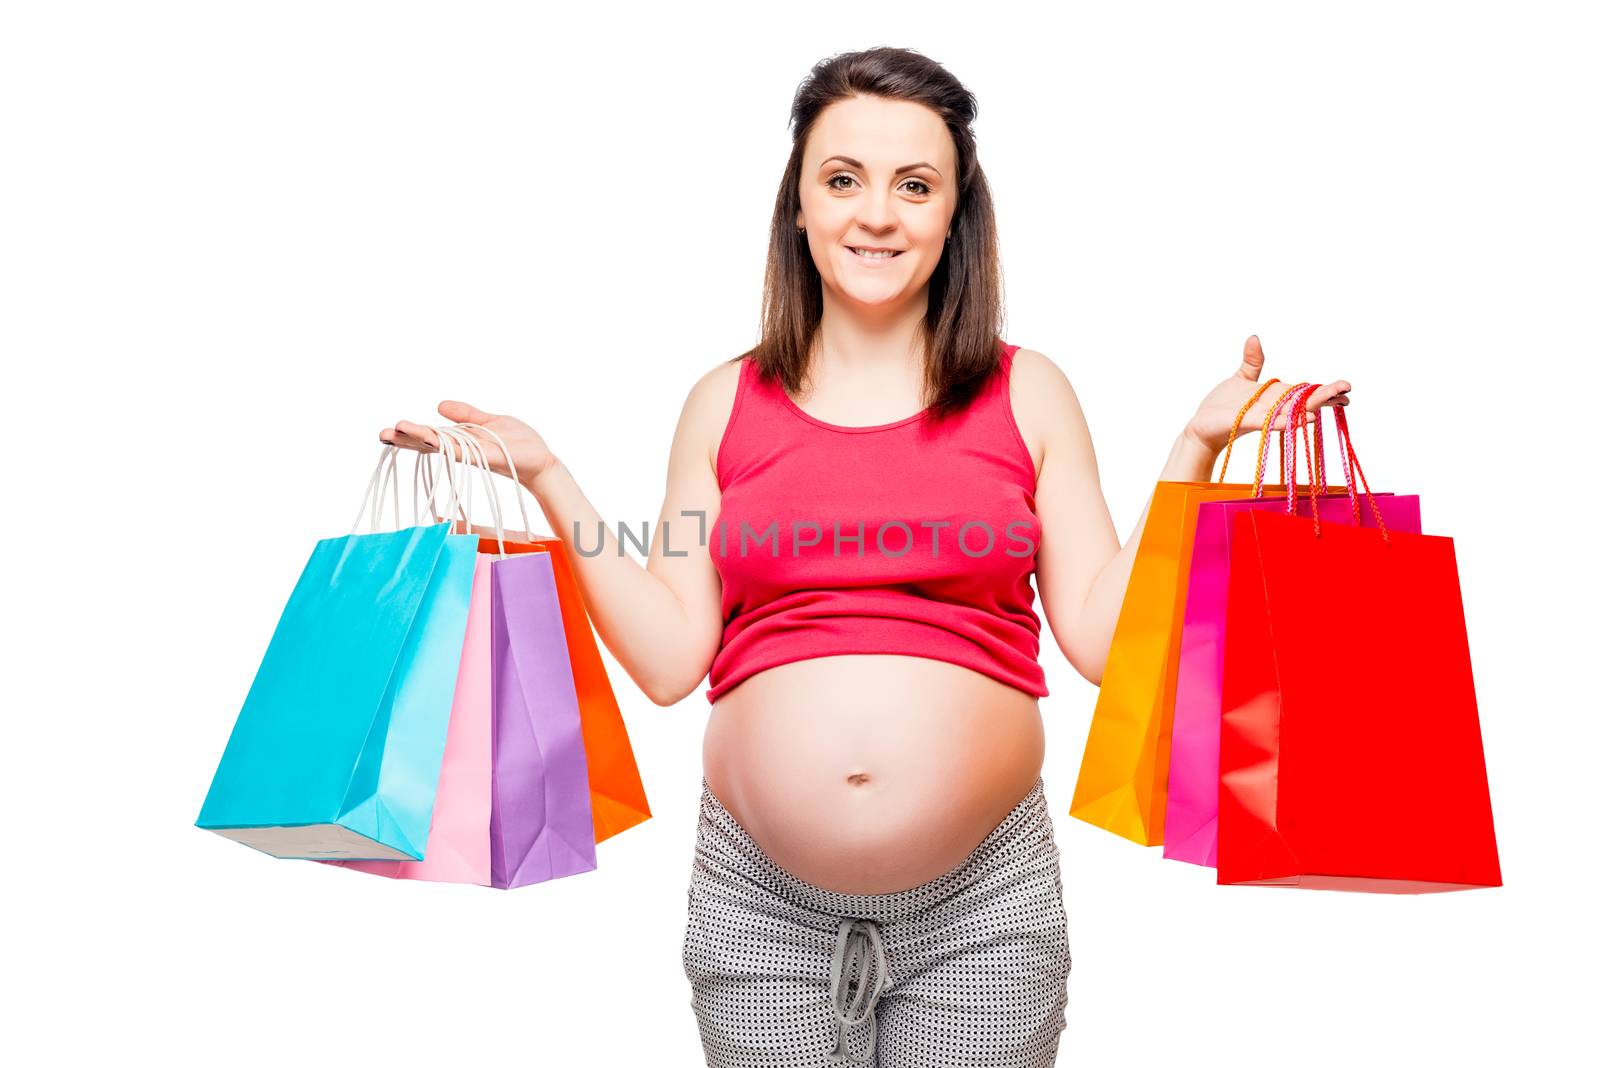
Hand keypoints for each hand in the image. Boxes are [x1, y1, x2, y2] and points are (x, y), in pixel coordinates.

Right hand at [378, 401, 556, 486]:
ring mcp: (471, 454)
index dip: (409, 434)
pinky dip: (444, 444)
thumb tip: (438, 405)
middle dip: (404, 439)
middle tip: (381, 434)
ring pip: (438, 445)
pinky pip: (460, 450)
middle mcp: (462, 449)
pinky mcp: (484, 456)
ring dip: (418, 439)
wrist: (540, 459)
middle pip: (427, 443)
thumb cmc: (518, 443)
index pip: (429, 436)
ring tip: (395, 431)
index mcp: (460, 440)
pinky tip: (428, 438)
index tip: (388, 429)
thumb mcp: (489, 421)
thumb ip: (466, 414)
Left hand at [1183, 335, 1349, 454]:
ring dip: (1313, 407)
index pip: (1305, 392)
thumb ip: (1253, 361)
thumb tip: (1256, 337)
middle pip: (1306, 401)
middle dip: (1327, 396)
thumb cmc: (1224, 406)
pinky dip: (1287, 421)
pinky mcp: (1251, 423)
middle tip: (1348, 391)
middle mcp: (1275, 407)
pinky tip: (1304, 419)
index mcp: (1276, 396)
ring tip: (1335, 402)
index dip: (1325, 389)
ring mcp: (1265, 416)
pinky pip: (1272, 422)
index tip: (1346, 386)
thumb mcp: (1241, 378)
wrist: (1203, 424)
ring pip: (1294, 412)